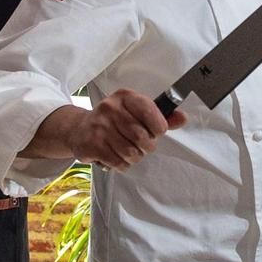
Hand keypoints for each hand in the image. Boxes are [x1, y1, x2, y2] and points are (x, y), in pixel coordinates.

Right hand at [65, 88, 187, 170]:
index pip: (150, 111)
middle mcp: (110, 108)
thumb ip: (161, 116)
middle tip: (141, 145)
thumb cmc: (114, 120)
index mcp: (125, 96)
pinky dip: (122, 164)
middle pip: (142, 137)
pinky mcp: (91, 145)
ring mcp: (99, 127)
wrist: (78, 128)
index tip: (156, 131)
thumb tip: (183, 118)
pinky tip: (117, 157)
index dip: (158, 126)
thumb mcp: (136, 112)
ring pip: (131, 153)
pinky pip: (119, 162)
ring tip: (128, 151)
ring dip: (134, 157)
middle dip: (147, 146)